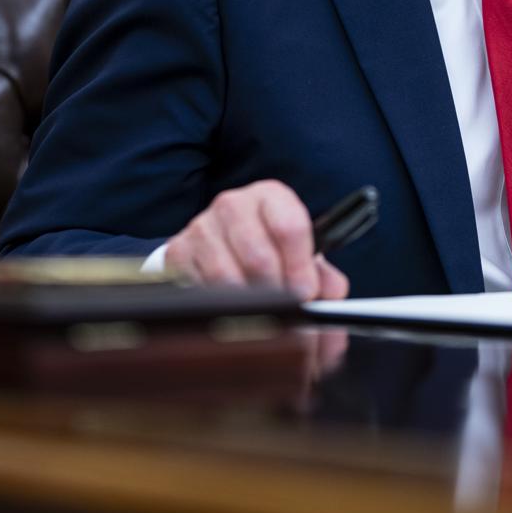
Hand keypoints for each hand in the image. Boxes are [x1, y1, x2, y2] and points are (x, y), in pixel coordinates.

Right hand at [163, 179, 350, 300]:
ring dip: (248, 305)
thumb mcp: (299, 254)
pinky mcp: (179, 251)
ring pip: (227, 278)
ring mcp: (202, 226)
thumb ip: (323, 276)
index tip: (307, 294)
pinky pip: (200, 288)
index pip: (289, 226)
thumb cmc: (268, 247)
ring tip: (260, 315)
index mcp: (271, 197)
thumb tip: (332, 296)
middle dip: (277, 293)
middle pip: (259, 256)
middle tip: (286, 312)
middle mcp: (234, 204)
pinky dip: (218, 307)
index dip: (301, 267)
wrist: (220, 241)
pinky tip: (230, 309)